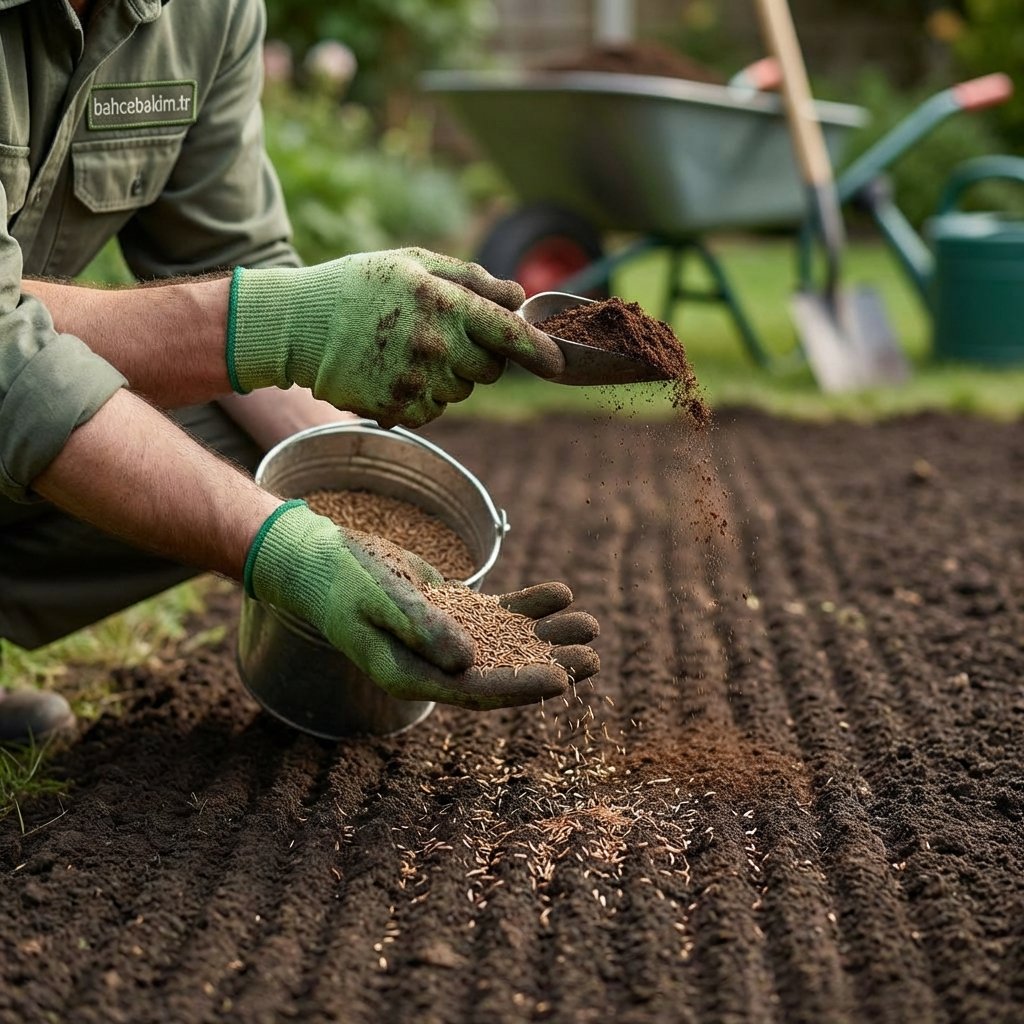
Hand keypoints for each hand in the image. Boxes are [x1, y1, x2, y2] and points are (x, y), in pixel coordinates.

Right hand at [227, 247, 563, 426]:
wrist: (298, 324)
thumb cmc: (358, 286)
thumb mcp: (414, 264)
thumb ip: (471, 278)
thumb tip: (519, 294)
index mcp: (444, 302)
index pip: (510, 333)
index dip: (540, 351)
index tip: (558, 362)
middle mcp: (436, 344)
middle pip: (490, 369)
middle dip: (478, 356)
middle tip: (441, 337)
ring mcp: (417, 380)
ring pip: (461, 392)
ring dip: (447, 377)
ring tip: (406, 352)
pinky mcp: (399, 408)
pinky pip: (434, 411)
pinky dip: (423, 398)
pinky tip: (393, 373)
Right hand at [245, 503, 598, 709]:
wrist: (322, 561)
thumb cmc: (343, 578)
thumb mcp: (379, 597)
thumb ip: (420, 626)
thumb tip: (465, 661)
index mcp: (409, 675)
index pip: (473, 691)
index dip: (519, 688)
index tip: (562, 681)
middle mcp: (432, 666)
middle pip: (501, 672)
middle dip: (549, 665)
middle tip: (593, 656)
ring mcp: (445, 641)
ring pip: (507, 643)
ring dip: (549, 636)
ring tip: (591, 625)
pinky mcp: (451, 616)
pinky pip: (498, 615)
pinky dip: (528, 606)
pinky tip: (560, 593)